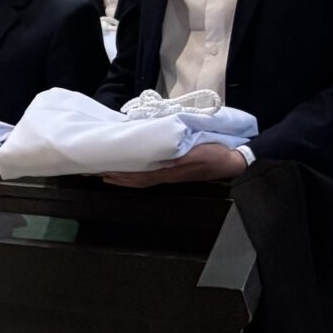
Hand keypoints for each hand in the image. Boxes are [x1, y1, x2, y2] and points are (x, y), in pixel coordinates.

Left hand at [104, 143, 249, 186]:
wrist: (232, 160)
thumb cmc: (214, 154)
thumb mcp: (195, 153)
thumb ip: (177, 156)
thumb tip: (157, 159)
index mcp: (169, 172)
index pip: (140, 177)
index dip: (123, 177)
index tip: (106, 173)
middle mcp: (167, 175)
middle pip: (138, 180)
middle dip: (119, 178)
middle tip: (100, 173)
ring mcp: (171, 173)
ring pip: (143, 178)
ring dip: (126, 176)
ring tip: (111, 172)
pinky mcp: (176, 169)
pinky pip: (152, 172)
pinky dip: (138, 171)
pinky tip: (134, 166)